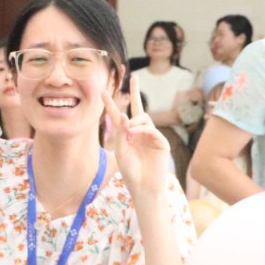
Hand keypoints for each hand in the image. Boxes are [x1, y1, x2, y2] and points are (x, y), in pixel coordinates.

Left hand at [103, 73, 169, 198]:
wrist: (143, 187)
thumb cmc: (131, 171)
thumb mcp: (120, 150)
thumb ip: (121, 133)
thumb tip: (125, 115)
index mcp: (127, 135)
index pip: (119, 115)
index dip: (111, 104)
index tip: (103, 91)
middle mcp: (140, 133)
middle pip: (138, 108)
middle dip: (136, 92)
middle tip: (133, 77)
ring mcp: (151, 136)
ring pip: (144, 118)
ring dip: (135, 122)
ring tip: (129, 132)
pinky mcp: (161, 142)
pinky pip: (151, 129)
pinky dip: (141, 129)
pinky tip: (134, 134)